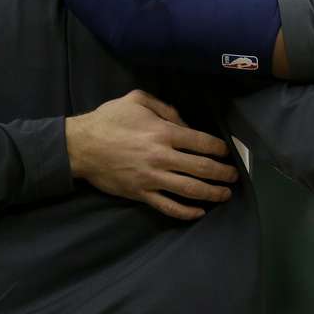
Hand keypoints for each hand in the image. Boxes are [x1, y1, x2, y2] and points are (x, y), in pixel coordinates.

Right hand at [65, 89, 238, 219]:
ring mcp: (151, 178)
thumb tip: (186, 124)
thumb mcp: (137, 100)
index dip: (220, 149)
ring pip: (190, 190)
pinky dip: (186, 212)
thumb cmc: (108, 120)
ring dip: (212, 193)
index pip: (203, 143)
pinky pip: (167, 206)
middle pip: (202, 168)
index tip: (227, 153)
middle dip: (223, 173)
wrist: (78, 146)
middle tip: (234, 176)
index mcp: (164, 133)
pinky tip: (199, 212)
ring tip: (225, 195)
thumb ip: (166, 108)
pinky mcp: (140, 194)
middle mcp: (162, 157)